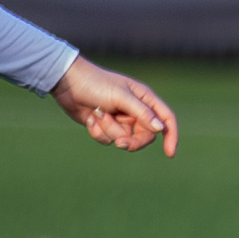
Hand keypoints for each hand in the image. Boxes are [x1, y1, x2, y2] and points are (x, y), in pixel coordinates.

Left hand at [54, 58, 176, 154]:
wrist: (67, 83)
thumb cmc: (96, 83)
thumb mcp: (121, 97)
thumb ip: (142, 112)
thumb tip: (160, 128)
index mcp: (145, 99)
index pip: (166, 119)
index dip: (171, 136)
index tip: (170, 153)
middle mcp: (135, 111)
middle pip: (145, 136)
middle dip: (131, 141)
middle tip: (120, 143)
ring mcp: (120, 120)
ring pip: (123, 139)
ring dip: (108, 130)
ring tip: (97, 114)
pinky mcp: (105, 126)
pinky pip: (107, 139)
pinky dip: (97, 132)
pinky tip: (89, 118)